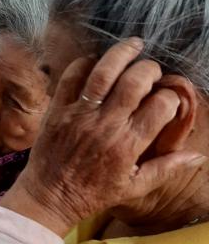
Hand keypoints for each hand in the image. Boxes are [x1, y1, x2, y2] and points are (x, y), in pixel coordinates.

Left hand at [2, 38, 204, 235]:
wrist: (48, 198)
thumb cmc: (92, 194)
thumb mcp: (134, 186)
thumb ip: (166, 167)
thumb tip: (198, 155)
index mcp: (128, 144)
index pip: (161, 106)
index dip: (170, 97)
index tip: (167, 98)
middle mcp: (105, 126)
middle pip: (135, 82)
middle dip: (149, 69)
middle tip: (150, 71)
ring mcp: (79, 116)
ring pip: (103, 73)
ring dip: (121, 54)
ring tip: (133, 45)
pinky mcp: (57, 110)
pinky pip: (71, 77)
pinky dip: (84, 64)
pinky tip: (96, 62)